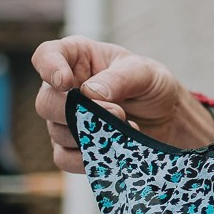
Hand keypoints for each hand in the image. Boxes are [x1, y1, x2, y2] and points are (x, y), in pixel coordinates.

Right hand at [31, 37, 213, 173]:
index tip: (65, 82)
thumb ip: (120, 78)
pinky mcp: (72, 148)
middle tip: (117, 113)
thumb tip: (90, 93)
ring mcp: (65, 120)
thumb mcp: (145, 73)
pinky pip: (64, 158)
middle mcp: (65, 88)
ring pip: (56, 132)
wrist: (168, 120)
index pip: (47, 55)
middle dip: (76, 112)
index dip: (48, 67)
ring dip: (91, 135)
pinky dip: (87, 158)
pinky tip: (113, 150)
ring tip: (126, 129)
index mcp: (78, 58)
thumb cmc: (152, 86)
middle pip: (45, 102)